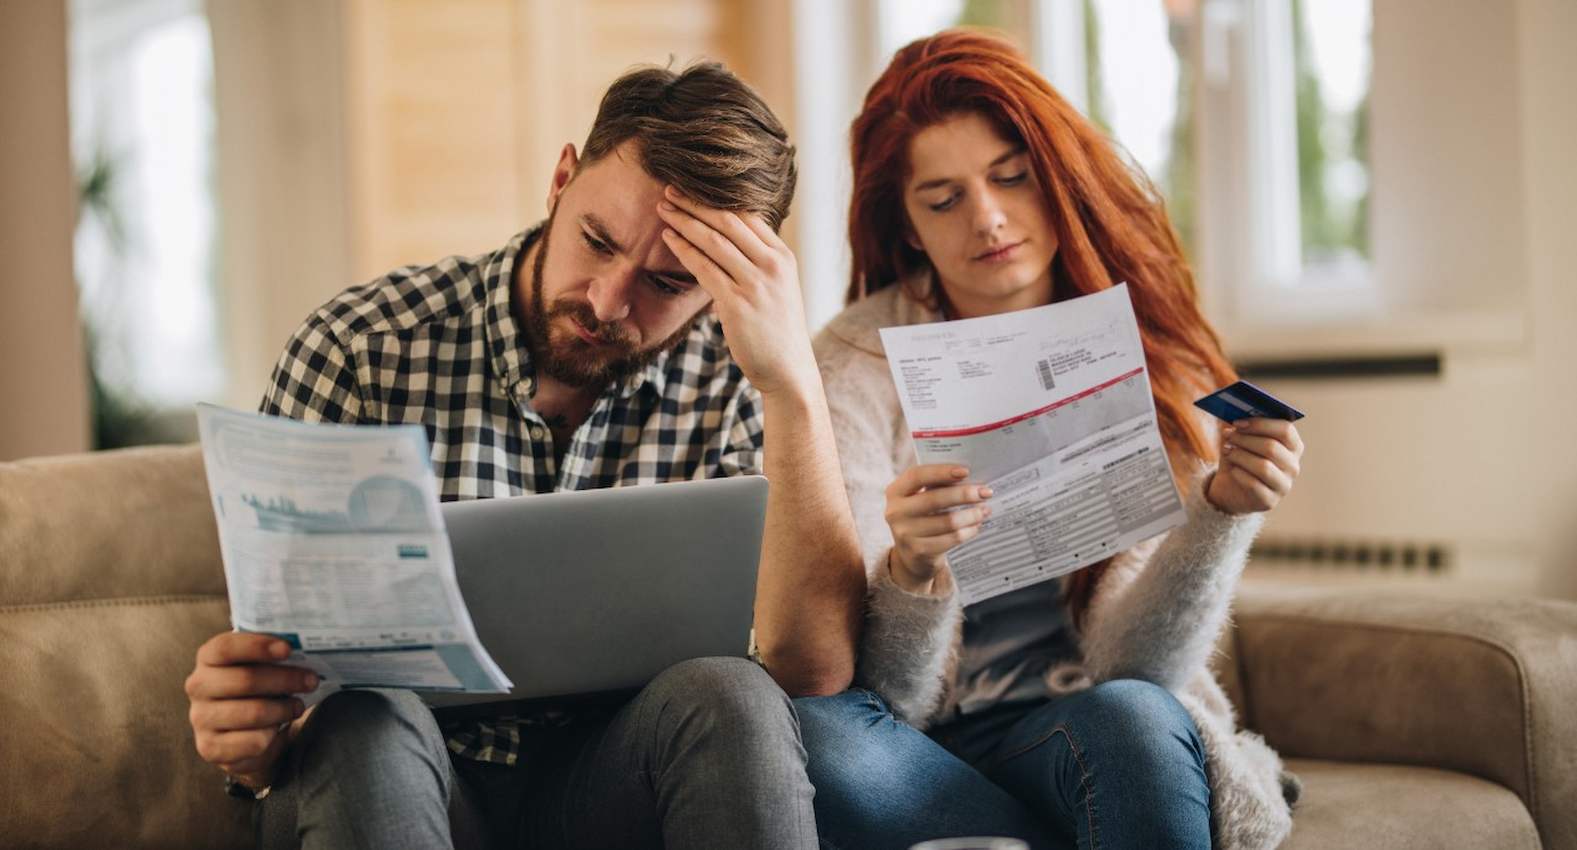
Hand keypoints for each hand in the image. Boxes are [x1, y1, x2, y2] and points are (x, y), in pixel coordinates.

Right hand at [185, 632, 319, 789]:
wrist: (244, 732)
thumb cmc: (258, 689)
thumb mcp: (262, 666)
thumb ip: (274, 655)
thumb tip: (305, 649)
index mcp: (208, 659)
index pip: (225, 648)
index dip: (257, 646)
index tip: (287, 649)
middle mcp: (198, 687)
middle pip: (245, 680)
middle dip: (285, 679)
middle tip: (311, 680)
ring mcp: (201, 719)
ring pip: (253, 712)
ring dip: (284, 709)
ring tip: (297, 706)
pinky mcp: (210, 748)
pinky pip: (254, 741)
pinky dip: (273, 735)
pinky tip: (277, 729)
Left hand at [656, 186, 818, 397]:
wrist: (788, 370)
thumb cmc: (777, 331)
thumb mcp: (777, 289)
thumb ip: (756, 265)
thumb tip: (725, 248)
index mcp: (783, 257)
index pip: (748, 216)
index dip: (717, 199)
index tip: (693, 189)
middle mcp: (773, 265)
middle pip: (729, 221)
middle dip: (696, 203)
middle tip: (670, 189)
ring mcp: (756, 283)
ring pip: (714, 240)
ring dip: (685, 221)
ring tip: (663, 208)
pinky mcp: (738, 303)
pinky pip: (705, 268)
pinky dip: (684, 249)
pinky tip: (668, 238)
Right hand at [885, 464, 992, 593]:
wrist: (911, 555)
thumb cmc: (922, 516)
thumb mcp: (920, 498)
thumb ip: (937, 485)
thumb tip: (970, 476)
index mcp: (895, 492)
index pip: (917, 476)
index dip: (941, 472)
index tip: (966, 471)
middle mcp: (896, 512)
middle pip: (934, 499)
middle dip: (964, 494)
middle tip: (985, 492)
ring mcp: (905, 534)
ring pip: (948, 521)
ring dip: (971, 514)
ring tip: (985, 510)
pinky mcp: (919, 551)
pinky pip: (952, 539)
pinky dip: (968, 531)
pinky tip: (976, 526)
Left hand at [1205, 417, 1304, 514]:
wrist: (1231, 489)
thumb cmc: (1240, 458)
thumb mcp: (1240, 439)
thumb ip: (1241, 425)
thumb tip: (1234, 412)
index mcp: (1293, 446)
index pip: (1285, 430)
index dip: (1261, 424)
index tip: (1238, 422)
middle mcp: (1293, 466)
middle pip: (1272, 447)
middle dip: (1246, 439)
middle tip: (1228, 435)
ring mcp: (1284, 485)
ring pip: (1263, 467)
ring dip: (1240, 456)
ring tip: (1227, 451)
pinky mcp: (1270, 501)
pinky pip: (1254, 485)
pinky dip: (1240, 474)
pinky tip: (1232, 470)